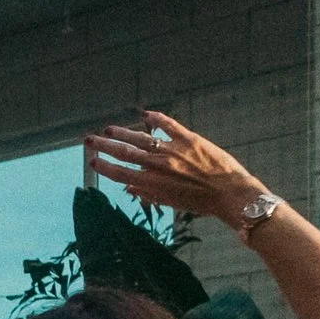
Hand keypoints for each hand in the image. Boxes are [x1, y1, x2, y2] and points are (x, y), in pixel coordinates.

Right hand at [83, 111, 265, 221]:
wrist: (230, 193)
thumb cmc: (202, 203)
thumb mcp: (172, 202)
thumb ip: (149, 193)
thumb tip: (129, 187)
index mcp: (153, 183)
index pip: (121, 173)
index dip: (105, 167)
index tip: (93, 161)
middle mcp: (159, 165)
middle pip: (125, 153)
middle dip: (105, 146)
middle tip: (89, 140)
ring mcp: (173, 150)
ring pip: (142, 138)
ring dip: (123, 133)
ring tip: (109, 129)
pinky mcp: (189, 139)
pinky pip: (169, 125)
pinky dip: (156, 119)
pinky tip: (146, 115)